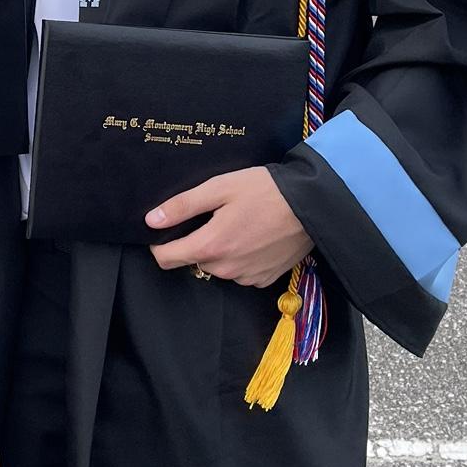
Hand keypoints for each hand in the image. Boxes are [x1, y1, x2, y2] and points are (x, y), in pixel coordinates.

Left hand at [146, 166, 312, 286]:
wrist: (314, 205)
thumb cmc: (266, 190)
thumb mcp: (219, 188)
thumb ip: (182, 206)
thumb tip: (151, 220)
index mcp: (211, 246)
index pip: (166, 259)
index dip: (160, 244)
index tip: (166, 229)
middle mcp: (227, 269)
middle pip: (193, 260)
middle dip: (196, 241)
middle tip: (214, 215)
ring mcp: (247, 277)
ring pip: (218, 267)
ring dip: (220, 250)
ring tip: (238, 222)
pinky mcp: (265, 279)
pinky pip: (240, 272)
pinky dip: (241, 257)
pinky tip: (254, 236)